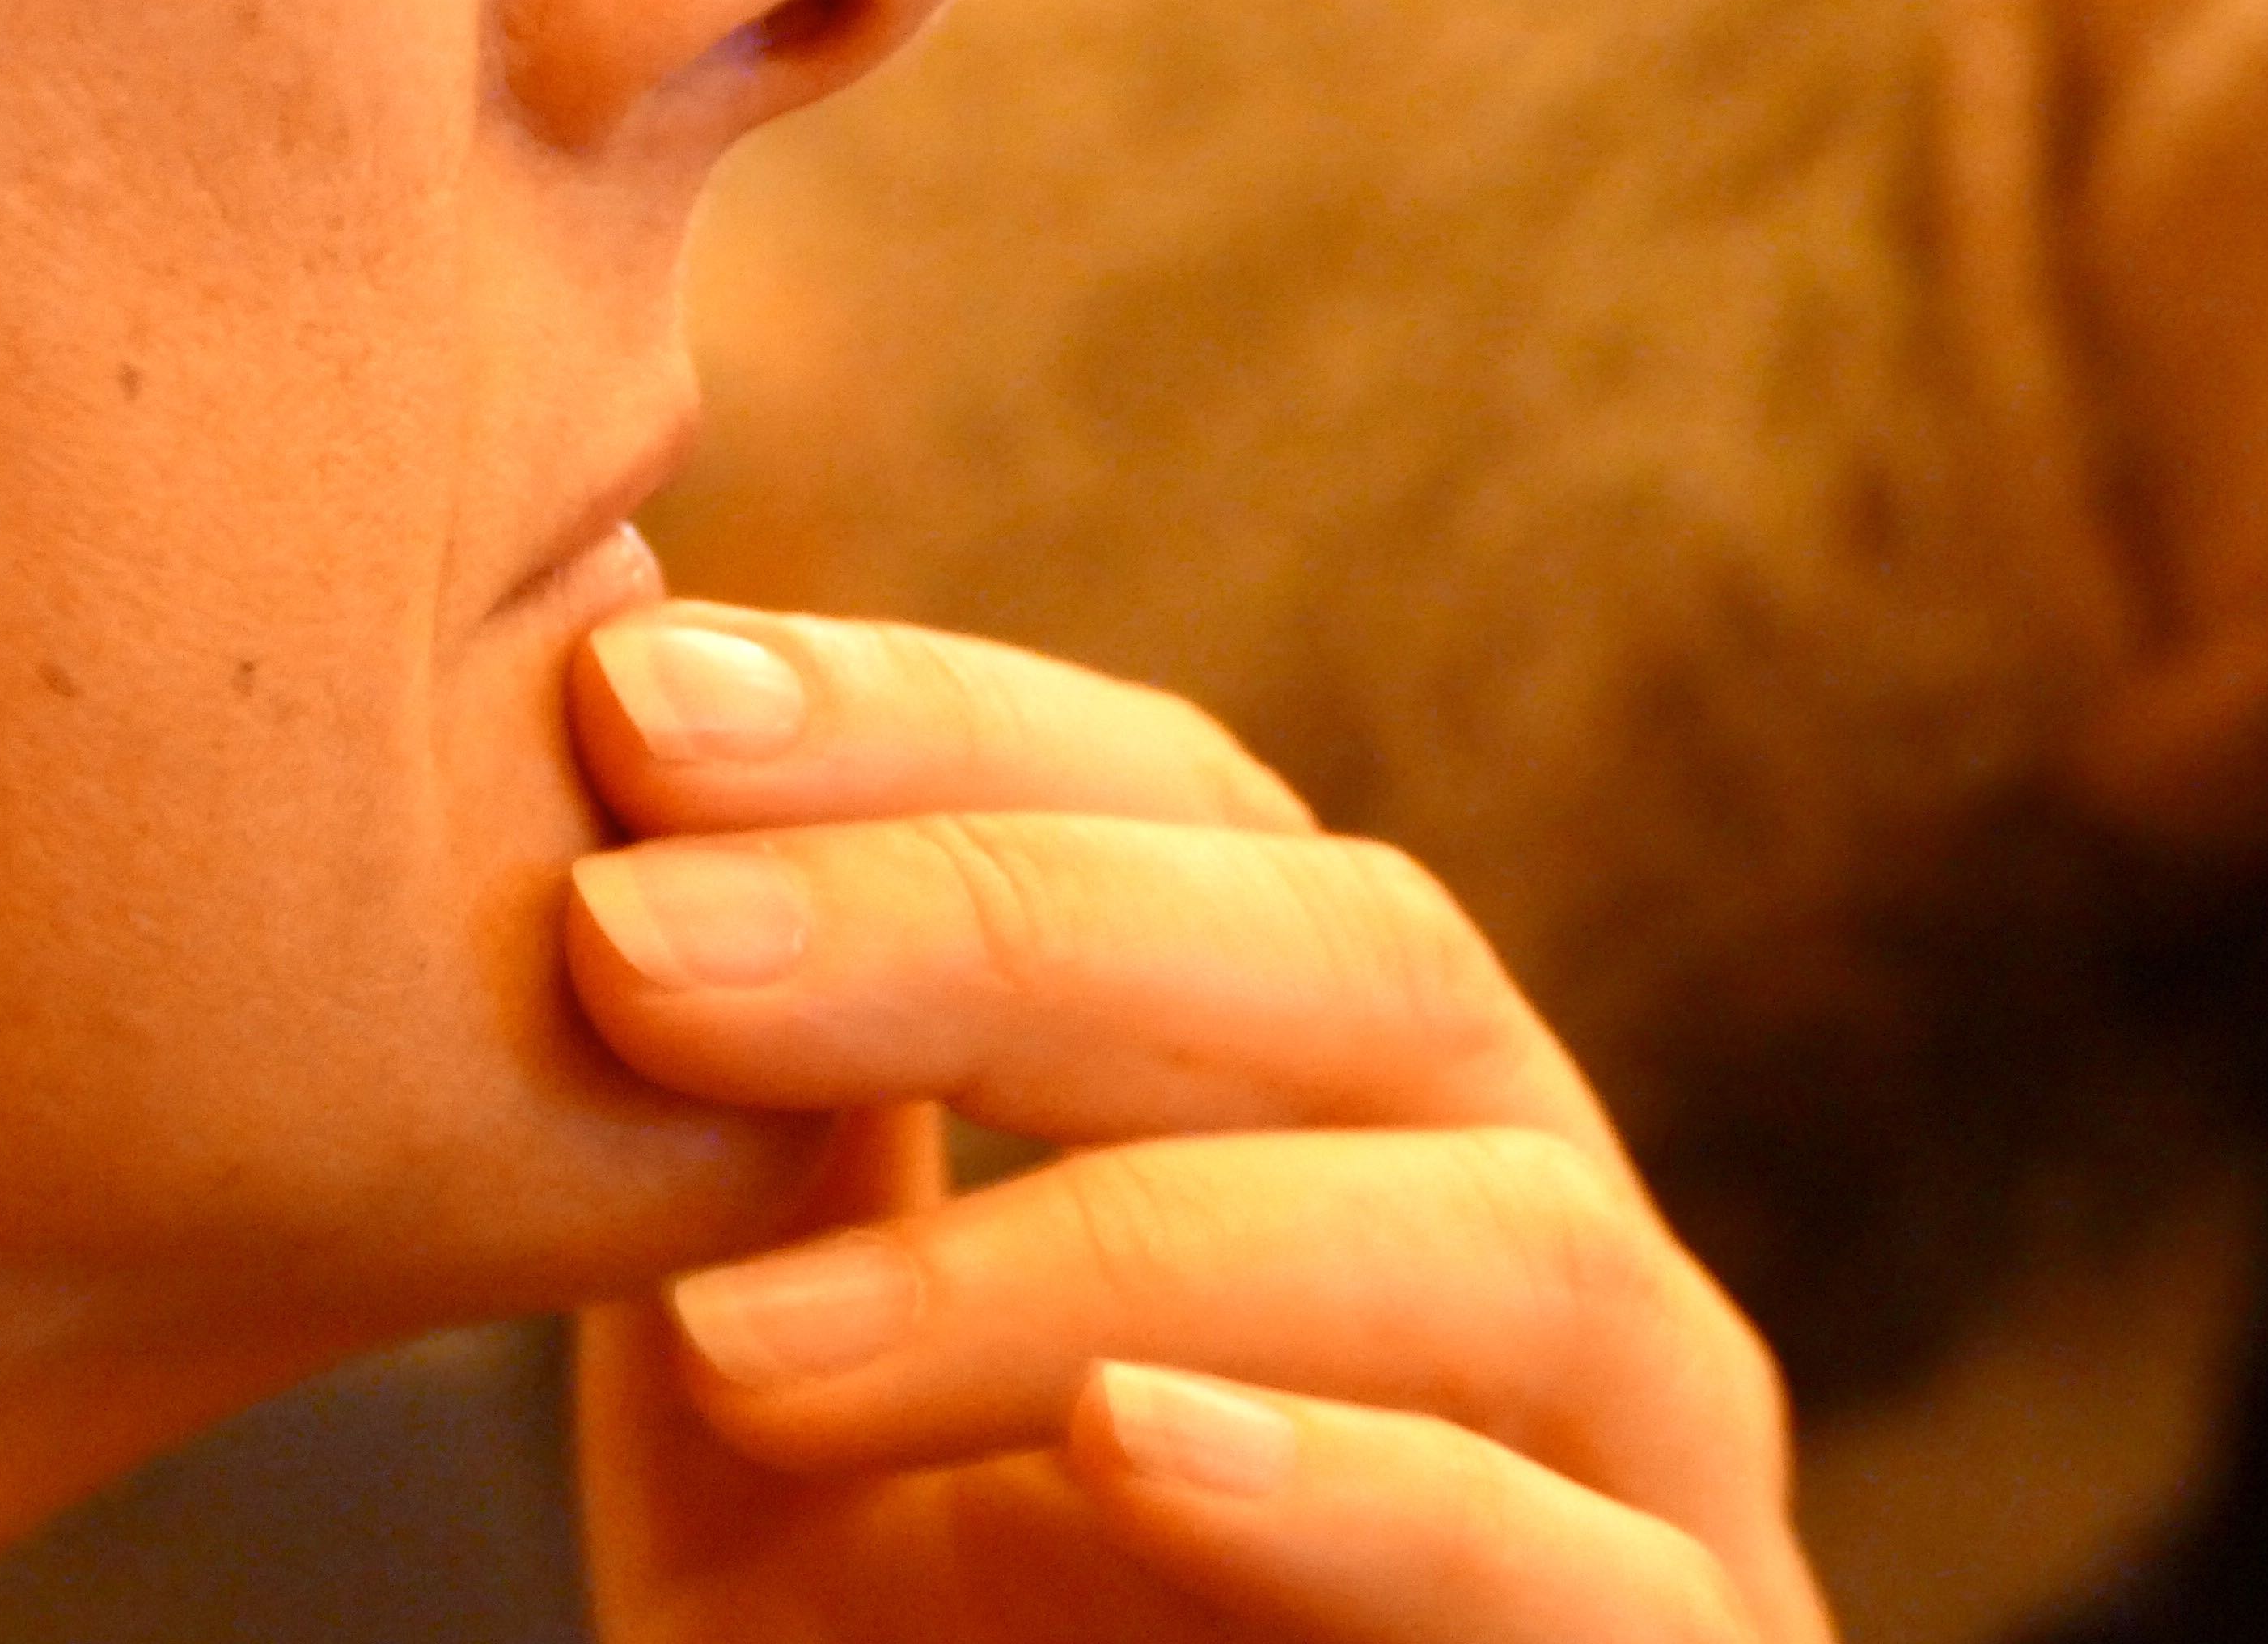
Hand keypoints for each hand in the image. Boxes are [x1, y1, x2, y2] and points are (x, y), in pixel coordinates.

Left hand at [563, 607, 1832, 1643]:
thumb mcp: (775, 1392)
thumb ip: (738, 1150)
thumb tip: (622, 831)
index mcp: (1329, 1085)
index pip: (1179, 807)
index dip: (917, 727)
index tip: (628, 711)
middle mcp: (1524, 1219)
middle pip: (1353, 950)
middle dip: (978, 916)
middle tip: (631, 944)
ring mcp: (1645, 1467)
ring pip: (1497, 1237)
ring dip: (1098, 1246)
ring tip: (748, 1336)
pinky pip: (1581, 1573)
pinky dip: (1352, 1485)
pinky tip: (1125, 1440)